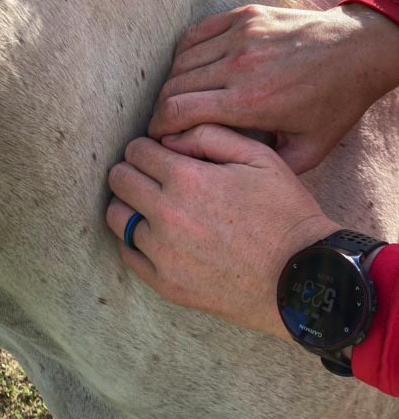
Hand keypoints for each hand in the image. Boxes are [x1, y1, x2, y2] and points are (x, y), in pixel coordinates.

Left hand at [107, 125, 338, 339]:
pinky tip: (156, 235)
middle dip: (132, 170)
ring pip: (117, 216)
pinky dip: (135, 240)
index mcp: (186, 178)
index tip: (159, 154)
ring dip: (130, 204)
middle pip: (118, 180)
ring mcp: (163, 253)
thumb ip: (209, 135)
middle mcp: (166, 214)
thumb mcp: (259, 157)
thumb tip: (168, 139)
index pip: (135, 151)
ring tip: (153, 205)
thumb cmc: (285, 212)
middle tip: (152, 176)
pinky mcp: (166, 283)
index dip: (146, 147)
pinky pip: (128, 254)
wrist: (301, 277)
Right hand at [149, 3, 398, 172]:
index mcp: (249, 102)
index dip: (158, 127)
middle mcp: (239, 66)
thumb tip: (225, 172)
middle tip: (164, 122)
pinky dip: (184, 53)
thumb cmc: (333, 102)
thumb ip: (265, 166)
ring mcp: (240, 36)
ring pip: (180, 61)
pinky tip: (189, 68)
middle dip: (159, 109)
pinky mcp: (243, 17)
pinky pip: (195, 33)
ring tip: (177, 98)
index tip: (157, 137)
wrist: (358, 51)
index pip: (177, 111)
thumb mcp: (308, 150)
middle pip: (172, 87)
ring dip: (171, 83)